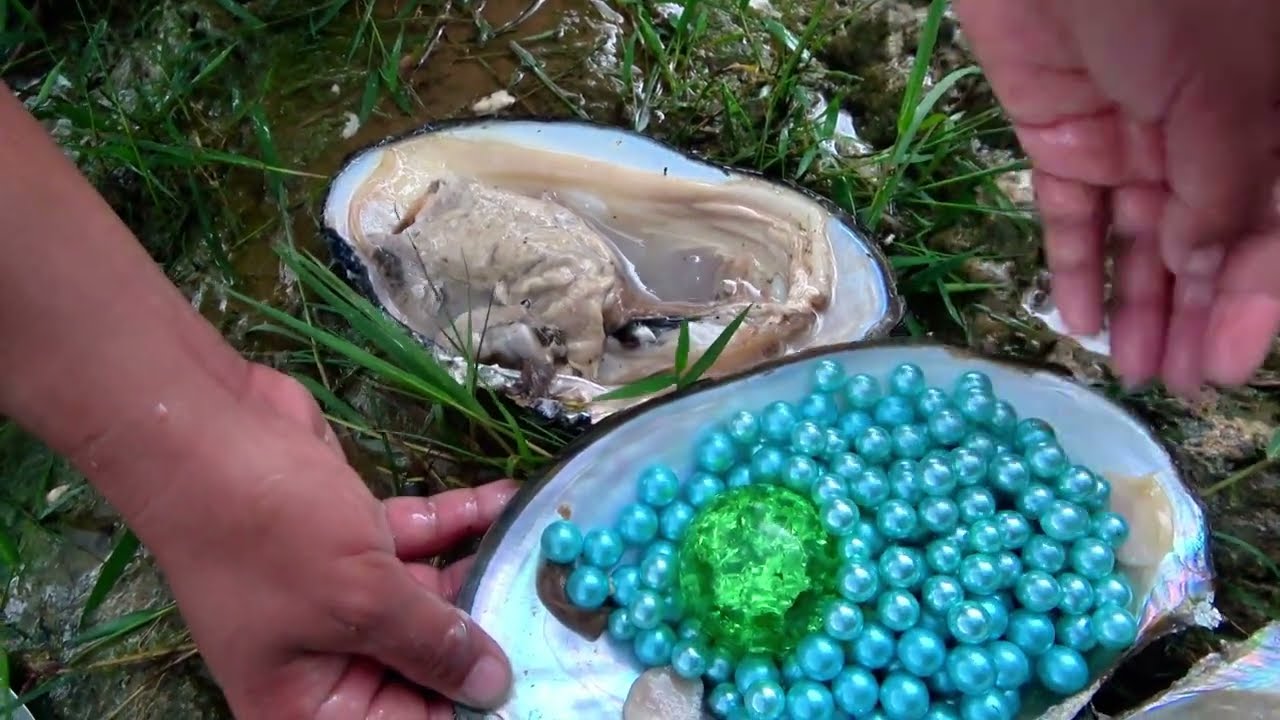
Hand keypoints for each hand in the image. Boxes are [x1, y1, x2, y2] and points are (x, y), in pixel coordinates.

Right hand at [126, 363, 516, 718]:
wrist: (200, 428)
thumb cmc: (267, 531)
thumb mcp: (358, 598)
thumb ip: (431, 644)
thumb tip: (491, 688)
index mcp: (308, 704)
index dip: (465, 706)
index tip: (536, 682)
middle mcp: (325, 658)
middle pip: (424, 664)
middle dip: (486, 636)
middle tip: (559, 612)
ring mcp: (340, 592)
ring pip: (429, 598)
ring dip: (483, 571)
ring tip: (550, 557)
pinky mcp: (352, 535)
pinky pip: (419, 541)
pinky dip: (460, 523)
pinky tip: (510, 502)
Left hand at [953, 0, 1279, 393]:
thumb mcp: (1215, 88)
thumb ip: (1221, 183)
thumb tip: (1205, 268)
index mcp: (1266, 117)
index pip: (1272, 228)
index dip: (1251, 300)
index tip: (1223, 366)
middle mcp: (1205, 135)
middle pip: (1209, 243)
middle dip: (1198, 315)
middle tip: (1179, 385)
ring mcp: (1132, 138)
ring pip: (1142, 240)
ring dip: (1141, 307)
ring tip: (1135, 374)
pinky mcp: (1062, 137)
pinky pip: (1072, 214)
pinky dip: (1076, 267)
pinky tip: (1079, 325)